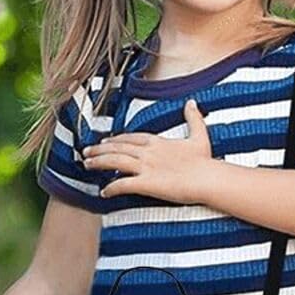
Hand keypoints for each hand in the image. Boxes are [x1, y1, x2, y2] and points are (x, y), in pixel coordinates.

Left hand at [81, 99, 216, 202]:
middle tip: (86, 152)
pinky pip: (123, 185)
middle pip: (118, 148)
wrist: (207, 178)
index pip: (131, 138)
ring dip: (99, 163)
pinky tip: (104, 192)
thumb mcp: (199, 136)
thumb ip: (193, 119)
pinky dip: (111, 188)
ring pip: (115, 162)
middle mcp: (148, 153)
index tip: (105, 141)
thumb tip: (192, 102)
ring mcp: (145, 167)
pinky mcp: (146, 183)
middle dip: (100, 149)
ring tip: (86, 165)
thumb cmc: (204, 161)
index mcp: (157, 142)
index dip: (116, 139)